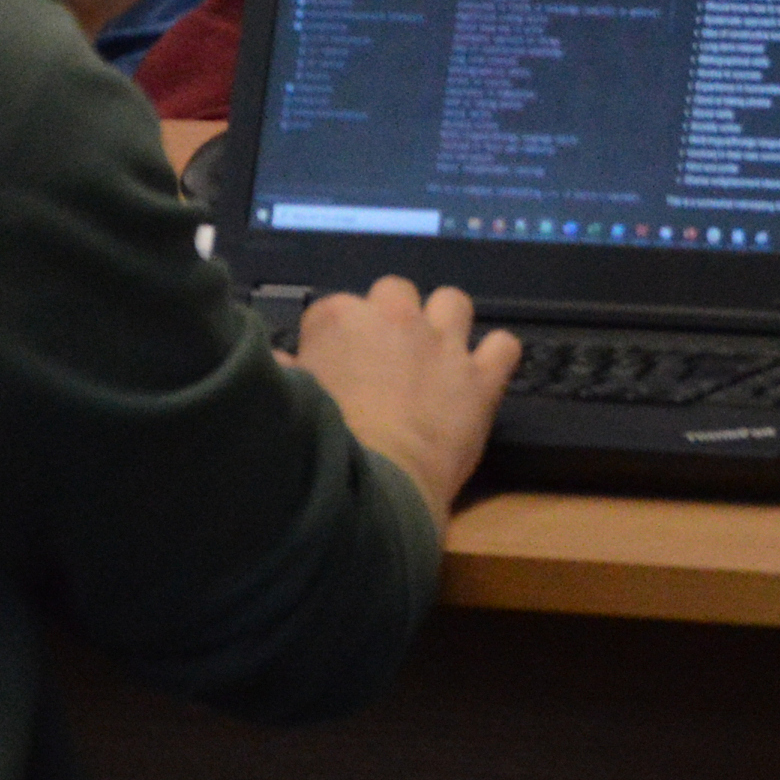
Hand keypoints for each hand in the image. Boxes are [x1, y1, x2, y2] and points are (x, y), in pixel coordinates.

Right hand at [288, 278, 518, 523]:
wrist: (374, 488)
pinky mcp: (480, 377)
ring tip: (434, 353)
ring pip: (452, 300)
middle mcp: (395, 319)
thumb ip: (281, 374)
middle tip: (383, 358)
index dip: (331, 339)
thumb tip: (276, 364)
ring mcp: (443, 344)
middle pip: (394, 292)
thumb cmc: (322, 449)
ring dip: (444, 321)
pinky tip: (482, 372)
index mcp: (339, 320)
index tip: (330, 366)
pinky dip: (496, 355)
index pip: (331, 310)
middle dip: (389, 318)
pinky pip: (504, 344)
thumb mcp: (286, 403)